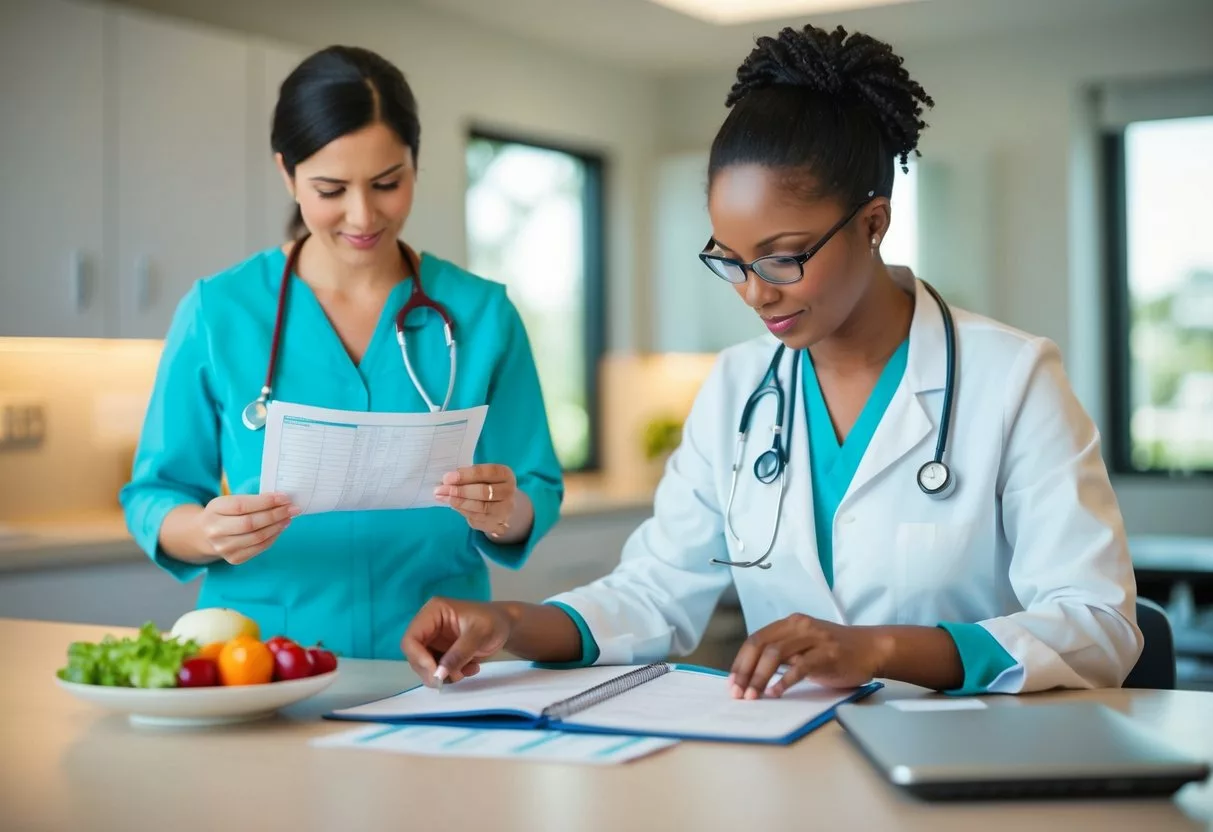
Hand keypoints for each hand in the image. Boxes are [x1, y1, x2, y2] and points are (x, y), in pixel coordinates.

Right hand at [194, 493, 300, 564]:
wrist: (205, 534)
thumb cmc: (224, 513)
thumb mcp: (230, 500)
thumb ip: (252, 500)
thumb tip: (282, 500)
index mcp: (214, 510)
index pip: (242, 506)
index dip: (266, 502)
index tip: (284, 498)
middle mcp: (215, 530)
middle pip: (251, 523)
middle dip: (275, 515)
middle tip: (292, 509)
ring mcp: (223, 547)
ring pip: (257, 537)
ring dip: (277, 526)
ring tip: (289, 518)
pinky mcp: (233, 558)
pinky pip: (259, 548)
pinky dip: (273, 537)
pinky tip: (280, 528)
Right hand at [400, 597, 512, 685]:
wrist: (506, 626)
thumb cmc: (494, 622)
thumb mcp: (479, 635)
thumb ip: (459, 654)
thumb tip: (439, 674)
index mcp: (433, 612)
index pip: (411, 638)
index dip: (418, 658)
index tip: (436, 673)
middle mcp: (429, 625)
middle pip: (415, 655)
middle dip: (432, 670)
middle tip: (456, 677)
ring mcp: (434, 640)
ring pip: (425, 666)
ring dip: (444, 674)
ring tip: (468, 669)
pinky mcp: (440, 652)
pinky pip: (437, 670)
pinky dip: (452, 674)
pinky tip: (471, 668)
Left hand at [433, 464, 519, 539]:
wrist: (503, 505)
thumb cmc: (489, 484)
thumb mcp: (483, 475)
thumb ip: (469, 475)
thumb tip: (447, 479)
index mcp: (505, 475)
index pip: (487, 473)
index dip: (466, 475)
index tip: (447, 477)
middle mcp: (508, 492)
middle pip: (483, 492)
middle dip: (459, 491)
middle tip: (440, 489)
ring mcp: (504, 510)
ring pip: (479, 507)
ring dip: (458, 502)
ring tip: (442, 497)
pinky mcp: (496, 524)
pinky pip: (476, 517)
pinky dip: (462, 510)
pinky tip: (452, 504)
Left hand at [729, 614, 888, 698]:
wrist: (871, 648)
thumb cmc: (835, 652)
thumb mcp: (804, 647)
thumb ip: (782, 654)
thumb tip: (751, 674)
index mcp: (790, 623)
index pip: (755, 639)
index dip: (740, 662)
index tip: (732, 683)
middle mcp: (799, 626)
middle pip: (761, 645)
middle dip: (745, 671)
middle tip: (737, 694)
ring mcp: (814, 638)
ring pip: (776, 654)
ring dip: (759, 678)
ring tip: (753, 697)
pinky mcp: (828, 653)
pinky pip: (800, 666)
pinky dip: (785, 681)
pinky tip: (775, 693)